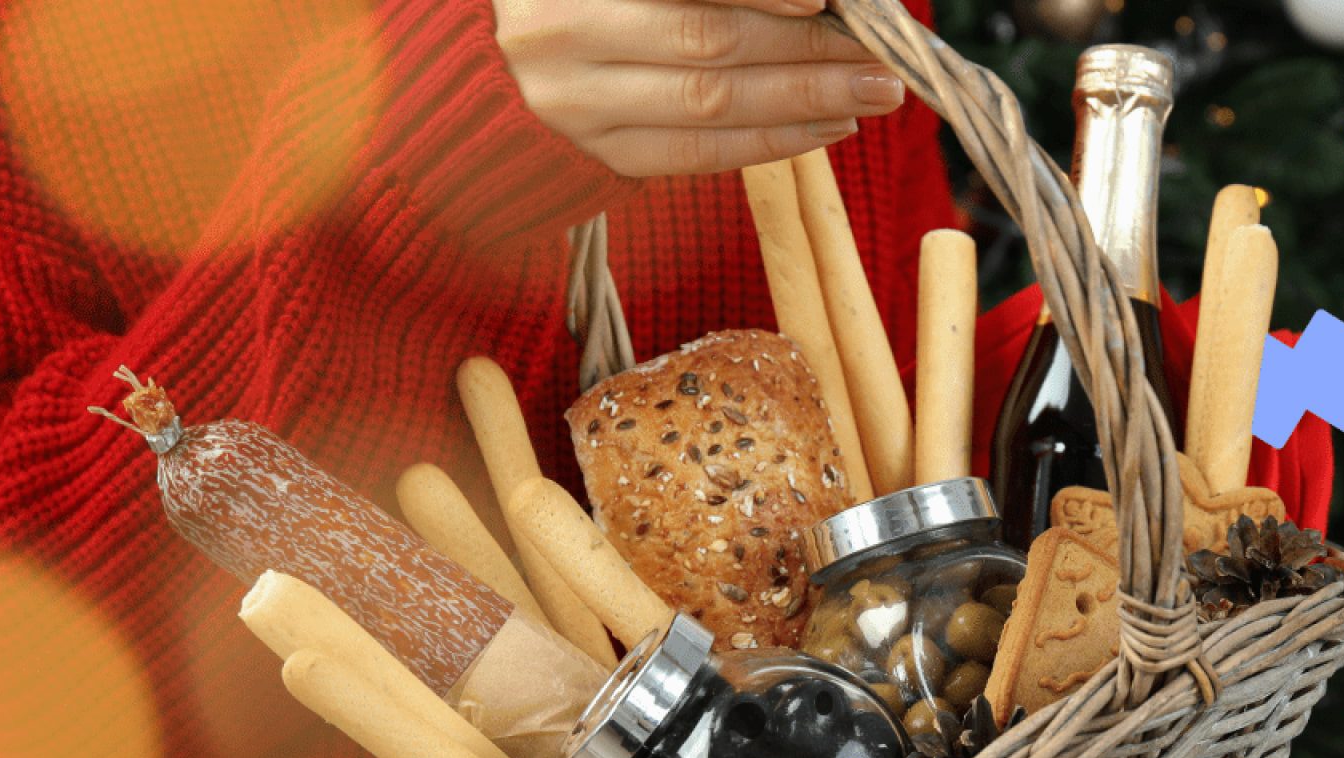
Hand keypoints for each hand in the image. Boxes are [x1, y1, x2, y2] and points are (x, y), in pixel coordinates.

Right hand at [495, 0, 902, 176]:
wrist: (464, 76)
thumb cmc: (558, 5)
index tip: (825, 1)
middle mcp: (560, 37)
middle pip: (708, 45)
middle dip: (806, 52)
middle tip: (879, 54)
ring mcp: (571, 105)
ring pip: (708, 107)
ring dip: (803, 102)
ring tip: (869, 93)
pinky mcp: (593, 156)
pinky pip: (693, 156)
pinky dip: (767, 142)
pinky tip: (824, 128)